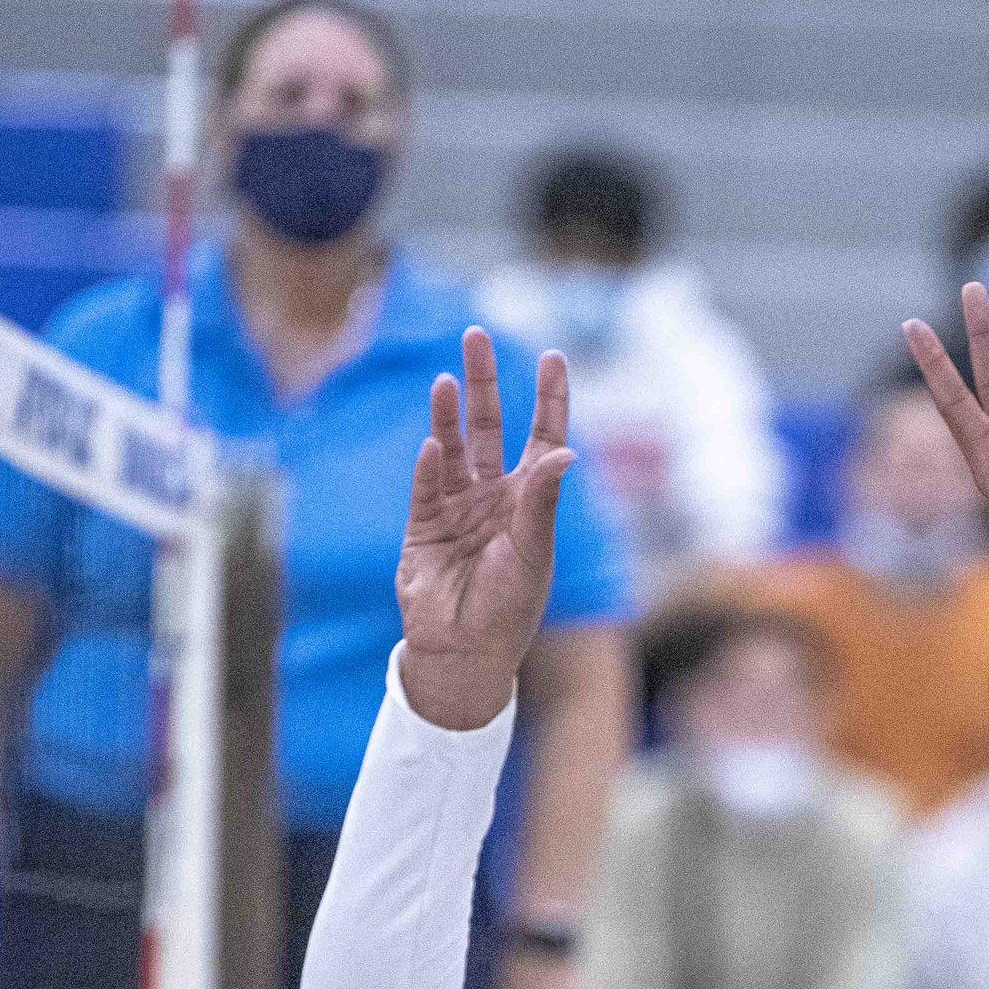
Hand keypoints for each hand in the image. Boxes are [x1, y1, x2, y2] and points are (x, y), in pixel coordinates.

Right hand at [397, 331, 571, 729]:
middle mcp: (493, 495)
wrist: (466, 653)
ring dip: (449, 414)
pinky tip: (432, 444)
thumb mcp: (534, 552)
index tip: (552, 355)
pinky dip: (429, 467)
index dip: (548, 398)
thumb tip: (565, 450)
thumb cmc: (510, 609)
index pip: (542, 436)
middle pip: (488, 425)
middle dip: (484, 382)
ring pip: (452, 447)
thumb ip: (542, 500)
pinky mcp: (423, 527)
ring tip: (447, 378)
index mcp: (530, 499)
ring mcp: (456, 508)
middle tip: (475, 335)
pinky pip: (425, 488)